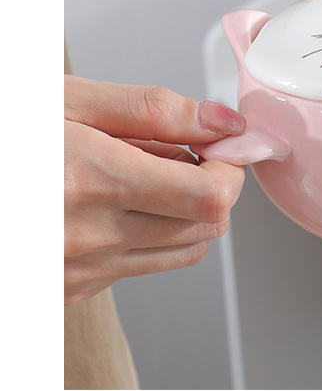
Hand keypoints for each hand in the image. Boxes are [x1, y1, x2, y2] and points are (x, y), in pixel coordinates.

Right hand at [64, 76, 246, 304]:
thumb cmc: (4, 134)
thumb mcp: (69, 100)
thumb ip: (155, 110)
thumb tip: (221, 122)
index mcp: (89, 180)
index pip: (209, 198)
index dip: (230, 168)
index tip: (223, 143)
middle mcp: (85, 237)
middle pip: (205, 227)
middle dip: (212, 185)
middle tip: (185, 149)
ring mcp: (76, 272)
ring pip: (181, 251)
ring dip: (185, 210)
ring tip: (145, 170)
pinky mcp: (68, 290)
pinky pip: (140, 266)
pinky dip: (150, 232)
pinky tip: (117, 198)